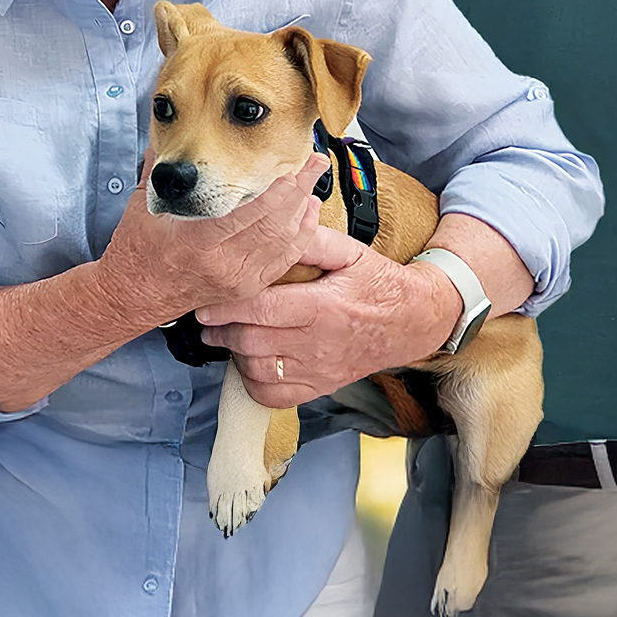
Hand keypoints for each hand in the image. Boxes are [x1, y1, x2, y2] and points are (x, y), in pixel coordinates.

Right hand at [91, 151, 330, 340]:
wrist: (133, 295)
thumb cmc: (136, 249)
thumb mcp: (143, 204)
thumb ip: (163, 165)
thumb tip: (171, 123)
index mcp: (196, 240)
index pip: (249, 212)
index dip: (277, 188)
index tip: (292, 163)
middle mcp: (221, 263)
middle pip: (274, 224)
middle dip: (300, 190)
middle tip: (315, 162)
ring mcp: (236, 279)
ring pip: (284, 242)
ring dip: (303, 209)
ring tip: (312, 182)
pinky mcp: (245, 288)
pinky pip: (283, 261)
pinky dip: (299, 235)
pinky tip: (305, 214)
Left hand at [196, 229, 462, 406]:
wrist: (412, 322)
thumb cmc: (376, 283)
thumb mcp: (350, 252)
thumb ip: (311, 240)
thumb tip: (282, 220)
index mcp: (321, 306)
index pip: (260, 309)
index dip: (226, 307)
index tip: (204, 303)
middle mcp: (317, 343)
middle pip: (252, 342)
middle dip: (220, 331)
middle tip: (205, 320)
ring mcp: (319, 370)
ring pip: (259, 371)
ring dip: (234, 356)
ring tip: (225, 337)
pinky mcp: (320, 387)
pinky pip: (276, 397)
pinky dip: (253, 384)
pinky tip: (248, 363)